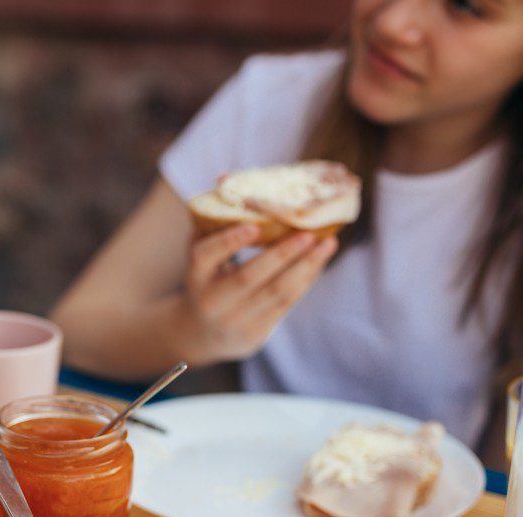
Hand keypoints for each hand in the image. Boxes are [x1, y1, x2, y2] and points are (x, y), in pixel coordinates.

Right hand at [175, 224, 338, 362]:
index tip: (254, 226)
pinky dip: (305, 281)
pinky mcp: (254, 334)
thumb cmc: (207, 278)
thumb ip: (213, 221)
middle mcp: (211, 301)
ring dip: (306, 267)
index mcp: (195, 275)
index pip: (206, 256)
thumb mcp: (201, 253)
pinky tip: (318, 262)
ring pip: (275, 293)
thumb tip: (225, 176)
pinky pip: (285, 305)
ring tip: (328, 243)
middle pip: (248, 277)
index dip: (229, 241)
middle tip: (309, 233)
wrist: (202, 332)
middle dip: (282, 254)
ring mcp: (233, 321)